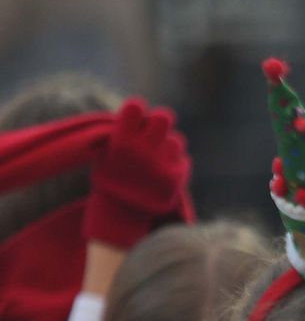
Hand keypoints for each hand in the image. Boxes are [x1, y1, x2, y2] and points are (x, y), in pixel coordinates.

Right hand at [84, 98, 191, 248]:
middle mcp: (142, 149)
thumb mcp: (105, 154)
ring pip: (176, 140)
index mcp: (121, 141)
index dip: (138, 110)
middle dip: (160, 122)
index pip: (135, 107)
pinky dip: (175, 164)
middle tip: (154, 133)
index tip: (137, 118)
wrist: (121, 213)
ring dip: (168, 147)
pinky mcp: (176, 177)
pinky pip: (183, 159)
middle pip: (163, 117)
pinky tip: (163, 173)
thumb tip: (140, 111)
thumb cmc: (111, 178)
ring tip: (156, 159)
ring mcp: (160, 163)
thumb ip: (121, 133)